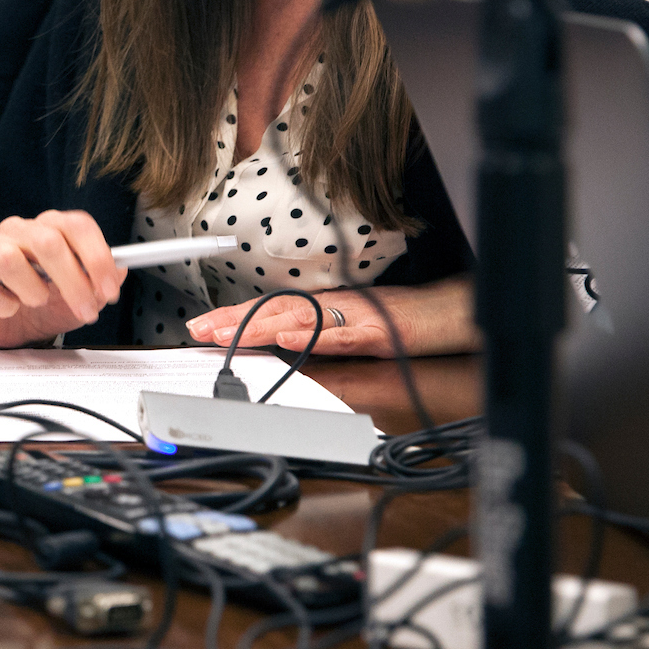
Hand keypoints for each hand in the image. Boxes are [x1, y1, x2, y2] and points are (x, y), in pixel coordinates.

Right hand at [0, 210, 124, 348]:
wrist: (8, 331)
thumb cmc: (42, 307)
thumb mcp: (80, 296)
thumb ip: (100, 281)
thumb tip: (121, 269)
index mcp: (47, 228)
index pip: (76, 225)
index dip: (97, 257)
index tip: (109, 289)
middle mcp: (16, 231)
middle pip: (47, 241)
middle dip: (72, 281)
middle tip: (85, 309)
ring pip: (9, 257)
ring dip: (33, 290)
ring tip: (37, 303)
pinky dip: (0, 304)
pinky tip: (8, 309)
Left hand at [184, 277, 478, 357]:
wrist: (449, 313)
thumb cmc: (402, 319)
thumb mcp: (350, 326)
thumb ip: (317, 333)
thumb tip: (280, 342)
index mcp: (324, 306)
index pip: (271, 310)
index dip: (234, 316)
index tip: (201, 324)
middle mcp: (333, 306)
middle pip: (275, 311)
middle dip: (234, 321)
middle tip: (199, 329)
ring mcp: (354, 318)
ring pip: (300, 320)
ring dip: (260, 327)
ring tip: (229, 334)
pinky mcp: (378, 333)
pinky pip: (342, 336)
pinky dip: (314, 337)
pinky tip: (289, 339)